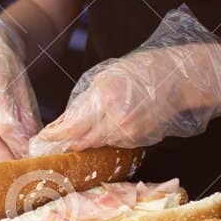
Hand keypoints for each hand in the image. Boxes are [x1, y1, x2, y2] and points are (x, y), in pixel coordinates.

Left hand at [29, 6, 220, 155]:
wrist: (180, 79)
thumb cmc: (142, 70)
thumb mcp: (106, 76)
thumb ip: (84, 100)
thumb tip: (65, 122)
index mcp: (104, 98)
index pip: (70, 126)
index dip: (53, 136)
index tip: (40, 140)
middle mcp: (114, 119)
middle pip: (80, 141)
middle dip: (63, 145)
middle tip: (46, 149)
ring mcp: (128, 133)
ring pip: (95, 145)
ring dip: (81, 145)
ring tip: (66, 145)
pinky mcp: (137, 141)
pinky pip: (112, 143)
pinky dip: (102, 141)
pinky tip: (97, 136)